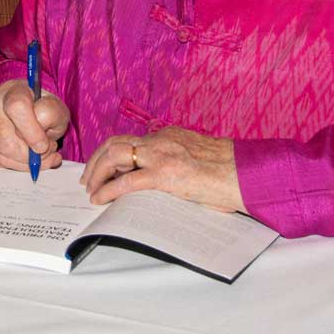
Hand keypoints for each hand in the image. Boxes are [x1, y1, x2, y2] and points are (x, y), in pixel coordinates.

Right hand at [0, 79, 68, 171]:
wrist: (26, 107)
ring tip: (39, 156)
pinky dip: (14, 165)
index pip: (17, 108)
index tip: (44, 145)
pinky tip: (26, 160)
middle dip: (28, 155)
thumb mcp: (56, 108)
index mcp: (14, 90)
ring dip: (23, 163)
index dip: (32, 132)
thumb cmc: (42, 108)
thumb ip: (52, 119)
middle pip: (4, 138)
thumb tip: (40, 144)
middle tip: (44, 153)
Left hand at [80, 126, 244, 212]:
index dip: (112, 153)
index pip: (131, 140)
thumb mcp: (197, 158)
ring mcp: (161, 156)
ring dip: (97, 172)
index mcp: (169, 135)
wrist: (245, 173)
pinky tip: (100, 199)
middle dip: (96, 160)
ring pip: (115, 156)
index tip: (104, 166)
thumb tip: (164, 183)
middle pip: (115, 143)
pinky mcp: (165, 174)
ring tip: (91, 189)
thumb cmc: (229, 171)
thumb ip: (177, 163)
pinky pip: (127, 181)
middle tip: (88, 178)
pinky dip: (109, 190)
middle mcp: (161, 140)